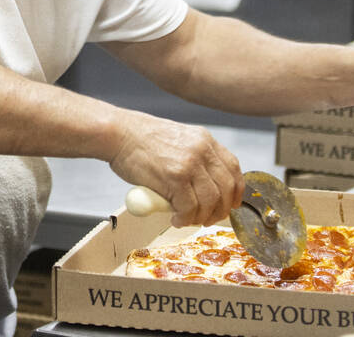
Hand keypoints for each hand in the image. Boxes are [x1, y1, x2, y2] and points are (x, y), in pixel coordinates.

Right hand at [108, 112, 242, 227]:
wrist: (118, 134)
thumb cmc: (140, 139)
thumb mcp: (177, 140)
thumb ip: (194, 158)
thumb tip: (204, 186)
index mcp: (204, 139)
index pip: (233, 168)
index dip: (235, 191)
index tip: (230, 203)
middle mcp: (201, 150)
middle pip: (226, 188)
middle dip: (220, 210)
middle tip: (207, 219)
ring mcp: (190, 163)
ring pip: (210, 201)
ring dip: (201, 217)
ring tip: (187, 219)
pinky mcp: (175, 177)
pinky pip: (189, 207)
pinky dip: (185, 218)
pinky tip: (176, 218)